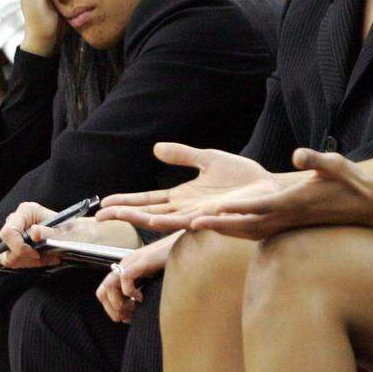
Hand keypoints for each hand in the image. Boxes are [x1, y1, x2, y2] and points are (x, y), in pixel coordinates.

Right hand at [0, 202, 139, 269]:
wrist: (80, 235)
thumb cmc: (75, 230)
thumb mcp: (66, 232)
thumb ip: (49, 232)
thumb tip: (34, 233)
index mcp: (26, 211)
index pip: (8, 232)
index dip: (18, 248)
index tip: (36, 254)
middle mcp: (18, 221)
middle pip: (6, 247)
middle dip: (25, 257)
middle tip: (44, 258)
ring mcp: (17, 234)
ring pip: (9, 257)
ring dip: (28, 262)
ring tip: (47, 258)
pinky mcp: (19, 245)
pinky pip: (16, 261)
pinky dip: (29, 264)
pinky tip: (44, 259)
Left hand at [95, 232, 180, 322]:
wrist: (189, 246)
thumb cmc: (175, 266)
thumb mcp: (152, 284)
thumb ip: (139, 297)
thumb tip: (127, 317)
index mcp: (126, 270)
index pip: (104, 292)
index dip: (111, 309)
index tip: (126, 318)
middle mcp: (125, 265)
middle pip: (102, 292)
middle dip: (112, 310)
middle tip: (127, 317)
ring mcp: (133, 262)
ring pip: (109, 286)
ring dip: (118, 303)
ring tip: (133, 307)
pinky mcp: (143, 260)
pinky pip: (125, 277)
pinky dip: (130, 292)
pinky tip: (142, 297)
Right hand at [96, 143, 283, 232]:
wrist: (270, 187)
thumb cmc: (243, 178)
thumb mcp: (208, 159)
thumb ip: (182, 155)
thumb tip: (156, 148)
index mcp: (183, 198)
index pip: (147, 201)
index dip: (126, 201)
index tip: (104, 203)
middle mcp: (187, 211)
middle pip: (148, 214)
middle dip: (125, 214)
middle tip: (102, 216)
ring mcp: (201, 217)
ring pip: (166, 223)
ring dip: (144, 219)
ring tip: (123, 216)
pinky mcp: (219, 220)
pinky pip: (199, 223)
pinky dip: (187, 222)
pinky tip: (171, 221)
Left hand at [186, 148, 372, 238]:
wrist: (366, 205)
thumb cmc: (351, 182)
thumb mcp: (336, 164)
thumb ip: (316, 160)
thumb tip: (299, 154)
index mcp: (294, 202)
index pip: (260, 207)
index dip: (236, 208)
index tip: (216, 208)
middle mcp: (286, 217)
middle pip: (245, 226)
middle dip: (218, 226)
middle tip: (190, 224)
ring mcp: (286, 224)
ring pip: (247, 232)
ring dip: (222, 230)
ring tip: (195, 227)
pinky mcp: (286, 226)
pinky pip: (255, 232)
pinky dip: (235, 231)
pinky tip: (218, 227)